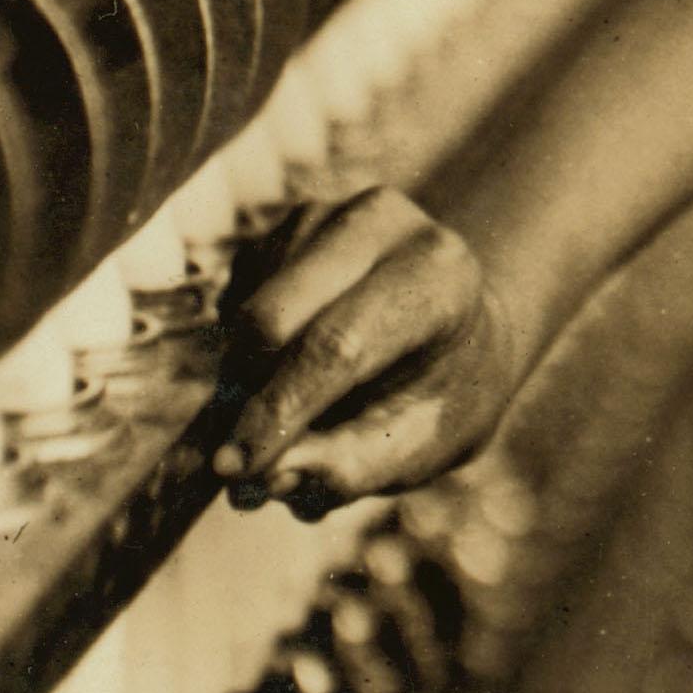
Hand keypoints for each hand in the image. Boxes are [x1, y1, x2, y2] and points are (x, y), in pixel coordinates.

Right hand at [213, 185, 544, 515]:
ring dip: (244, 379)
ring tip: (293, 413)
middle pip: (272, 319)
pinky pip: (238, 300)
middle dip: (245, 397)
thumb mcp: (421, 444)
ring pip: (245, 311)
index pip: (339, 345)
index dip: (279, 410)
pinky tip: (293, 367)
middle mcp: (383, 223)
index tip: (234, 470)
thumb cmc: (440, 395)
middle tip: (241, 463)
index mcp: (439, 275)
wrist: (458, 332)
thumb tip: (269, 479)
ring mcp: (330, 213)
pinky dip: (247, 352)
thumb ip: (351, 466)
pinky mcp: (288, 225)